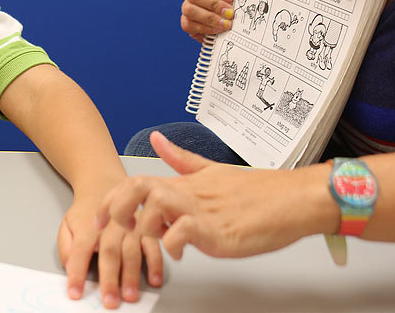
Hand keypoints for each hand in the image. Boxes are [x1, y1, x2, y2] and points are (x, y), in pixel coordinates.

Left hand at [59, 194, 162, 308]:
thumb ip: (65, 246)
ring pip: (132, 251)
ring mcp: (130, 226)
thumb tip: (67, 266)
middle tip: (110, 301)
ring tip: (130, 295)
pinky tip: (154, 279)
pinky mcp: (146, 227)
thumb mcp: (67, 223)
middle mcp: (110, 226)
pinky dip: (155, 263)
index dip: (77, 273)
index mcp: (88, 226)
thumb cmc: (85, 210)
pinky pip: (153, 246)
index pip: (80, 251)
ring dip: (132, 275)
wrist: (103, 183)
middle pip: (109, 253)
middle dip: (110, 279)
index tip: (75, 292)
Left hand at [97, 132, 332, 259]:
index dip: (112, 199)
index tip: (99, 218)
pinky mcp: (218, 230)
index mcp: (186, 183)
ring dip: (145, 227)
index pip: (137, 182)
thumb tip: (156, 141)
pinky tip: (178, 254)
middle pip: (138, 188)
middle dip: (117, 209)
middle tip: (113, 230)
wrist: (295, 200)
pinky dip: (173, 244)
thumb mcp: (212, 171)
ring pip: (157, 206)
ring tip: (150, 242)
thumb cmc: (259, 192)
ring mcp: (203, 211)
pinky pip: (183, 232)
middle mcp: (190, 194)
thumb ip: (181, 159)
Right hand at [181, 0, 233, 42]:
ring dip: (210, 18)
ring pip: (190, 10)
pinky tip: (217, 30)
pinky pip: (189, 25)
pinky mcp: (186, 22)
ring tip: (226, 24)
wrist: (225, 14)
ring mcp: (186, 6)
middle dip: (214, 5)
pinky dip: (205, 28)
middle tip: (230, 13)